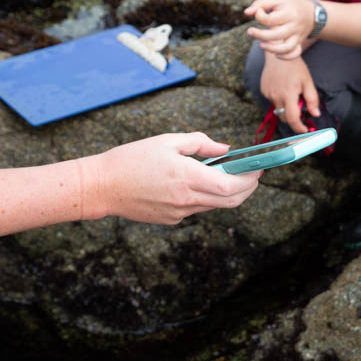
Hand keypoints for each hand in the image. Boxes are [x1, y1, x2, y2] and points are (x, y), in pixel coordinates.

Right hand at [83, 133, 259, 223]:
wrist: (102, 186)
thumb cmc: (132, 159)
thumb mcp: (167, 141)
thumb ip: (200, 143)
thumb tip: (225, 149)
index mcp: (187, 177)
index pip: (231, 186)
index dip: (250, 179)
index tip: (258, 169)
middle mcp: (186, 199)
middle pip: (231, 201)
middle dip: (247, 189)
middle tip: (252, 175)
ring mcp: (179, 213)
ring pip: (215, 206)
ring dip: (227, 193)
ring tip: (225, 175)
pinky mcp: (171, 219)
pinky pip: (197, 209)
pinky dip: (205, 197)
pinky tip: (196, 183)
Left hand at [245, 0, 318, 59]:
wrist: (311, 12)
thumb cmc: (288, 6)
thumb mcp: (277, 0)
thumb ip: (260, 3)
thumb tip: (246, 12)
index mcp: (288, 13)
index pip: (270, 19)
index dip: (259, 16)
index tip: (258, 13)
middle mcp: (294, 25)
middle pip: (277, 35)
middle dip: (260, 35)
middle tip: (250, 31)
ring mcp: (297, 36)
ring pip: (286, 47)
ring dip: (271, 49)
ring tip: (261, 45)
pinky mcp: (299, 43)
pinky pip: (295, 53)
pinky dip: (286, 57)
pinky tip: (276, 54)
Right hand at [259, 54, 320, 133]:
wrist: (279, 53)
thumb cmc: (295, 66)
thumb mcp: (308, 81)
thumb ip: (312, 99)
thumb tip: (315, 114)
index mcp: (288, 94)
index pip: (292, 118)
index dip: (298, 128)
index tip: (304, 130)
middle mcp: (276, 96)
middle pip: (284, 117)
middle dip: (293, 118)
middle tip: (300, 107)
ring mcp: (268, 93)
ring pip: (278, 109)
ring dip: (286, 107)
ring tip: (291, 92)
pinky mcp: (263, 90)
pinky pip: (273, 101)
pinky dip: (279, 99)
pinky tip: (282, 87)